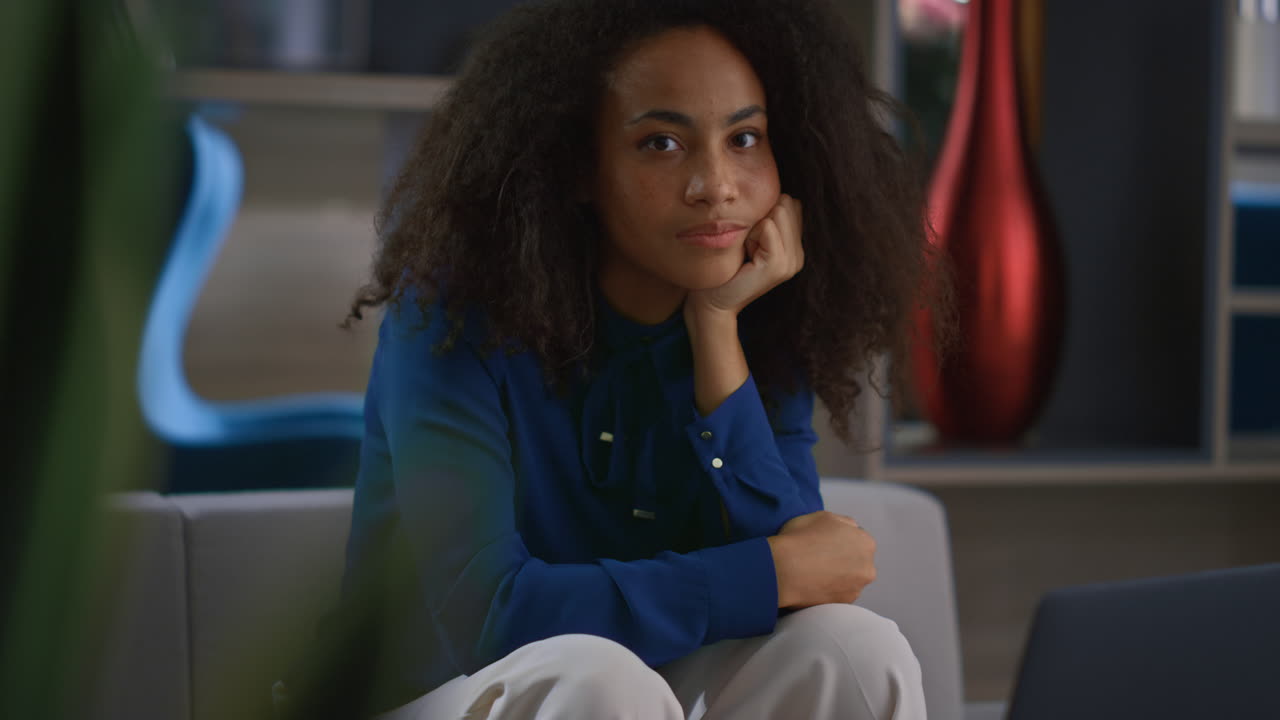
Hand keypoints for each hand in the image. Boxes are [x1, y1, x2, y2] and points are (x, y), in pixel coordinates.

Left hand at [685, 194, 803, 320]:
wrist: (712, 301)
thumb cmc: (724, 265)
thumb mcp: (748, 236)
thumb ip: (766, 216)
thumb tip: (774, 188)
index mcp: (794, 245)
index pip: (791, 202)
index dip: (764, 213)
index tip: (751, 239)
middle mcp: (798, 253)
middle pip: (787, 202)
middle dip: (761, 217)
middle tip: (748, 246)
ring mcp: (792, 261)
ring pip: (778, 211)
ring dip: (755, 227)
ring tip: (747, 251)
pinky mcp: (779, 266)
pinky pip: (768, 228)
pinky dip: (751, 236)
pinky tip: (746, 255)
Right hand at [767, 510, 876, 608]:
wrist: (783, 570)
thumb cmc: (800, 539)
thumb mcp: (822, 516)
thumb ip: (843, 522)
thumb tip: (849, 529)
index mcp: (865, 542)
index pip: (857, 540)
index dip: (838, 540)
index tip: (823, 543)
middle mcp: (868, 568)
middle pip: (857, 562)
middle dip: (842, 560)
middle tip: (819, 558)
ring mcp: (856, 589)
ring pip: (849, 581)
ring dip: (837, 577)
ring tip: (814, 573)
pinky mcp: (842, 605)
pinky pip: (837, 596)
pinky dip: (828, 591)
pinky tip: (812, 585)